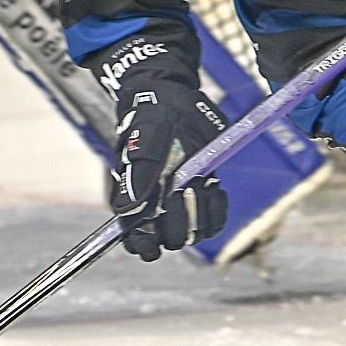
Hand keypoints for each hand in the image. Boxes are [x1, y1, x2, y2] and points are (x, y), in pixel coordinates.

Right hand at [108, 88, 228, 261]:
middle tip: (180, 191)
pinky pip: (215, 219)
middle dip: (177, 222)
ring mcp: (184, 200)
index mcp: (136, 198)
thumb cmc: (150, 117)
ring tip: (198, 183)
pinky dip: (218, 209)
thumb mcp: (144, 139)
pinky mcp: (204, 191)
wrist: (174, 99)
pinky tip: (214, 186)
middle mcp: (160, 204)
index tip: (152, 247)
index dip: (143, 246)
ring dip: (200, 214)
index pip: (136, 238)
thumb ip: (137, 173)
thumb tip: (128, 209)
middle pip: (170, 238)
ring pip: (195, 231)